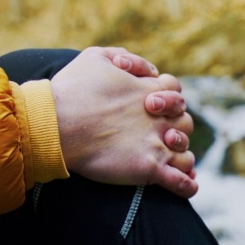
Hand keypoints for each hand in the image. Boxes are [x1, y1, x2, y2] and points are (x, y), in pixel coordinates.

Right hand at [51, 47, 197, 197]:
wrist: (55, 124)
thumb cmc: (71, 91)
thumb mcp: (95, 57)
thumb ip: (122, 57)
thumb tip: (137, 66)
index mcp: (149, 92)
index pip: (175, 91)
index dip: (167, 97)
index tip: (151, 104)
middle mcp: (158, 119)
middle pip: (185, 123)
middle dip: (176, 126)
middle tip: (159, 133)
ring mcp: (156, 145)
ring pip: (185, 153)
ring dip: (181, 155)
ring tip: (170, 158)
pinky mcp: (148, 169)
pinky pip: (180, 182)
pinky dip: (188, 186)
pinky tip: (189, 187)